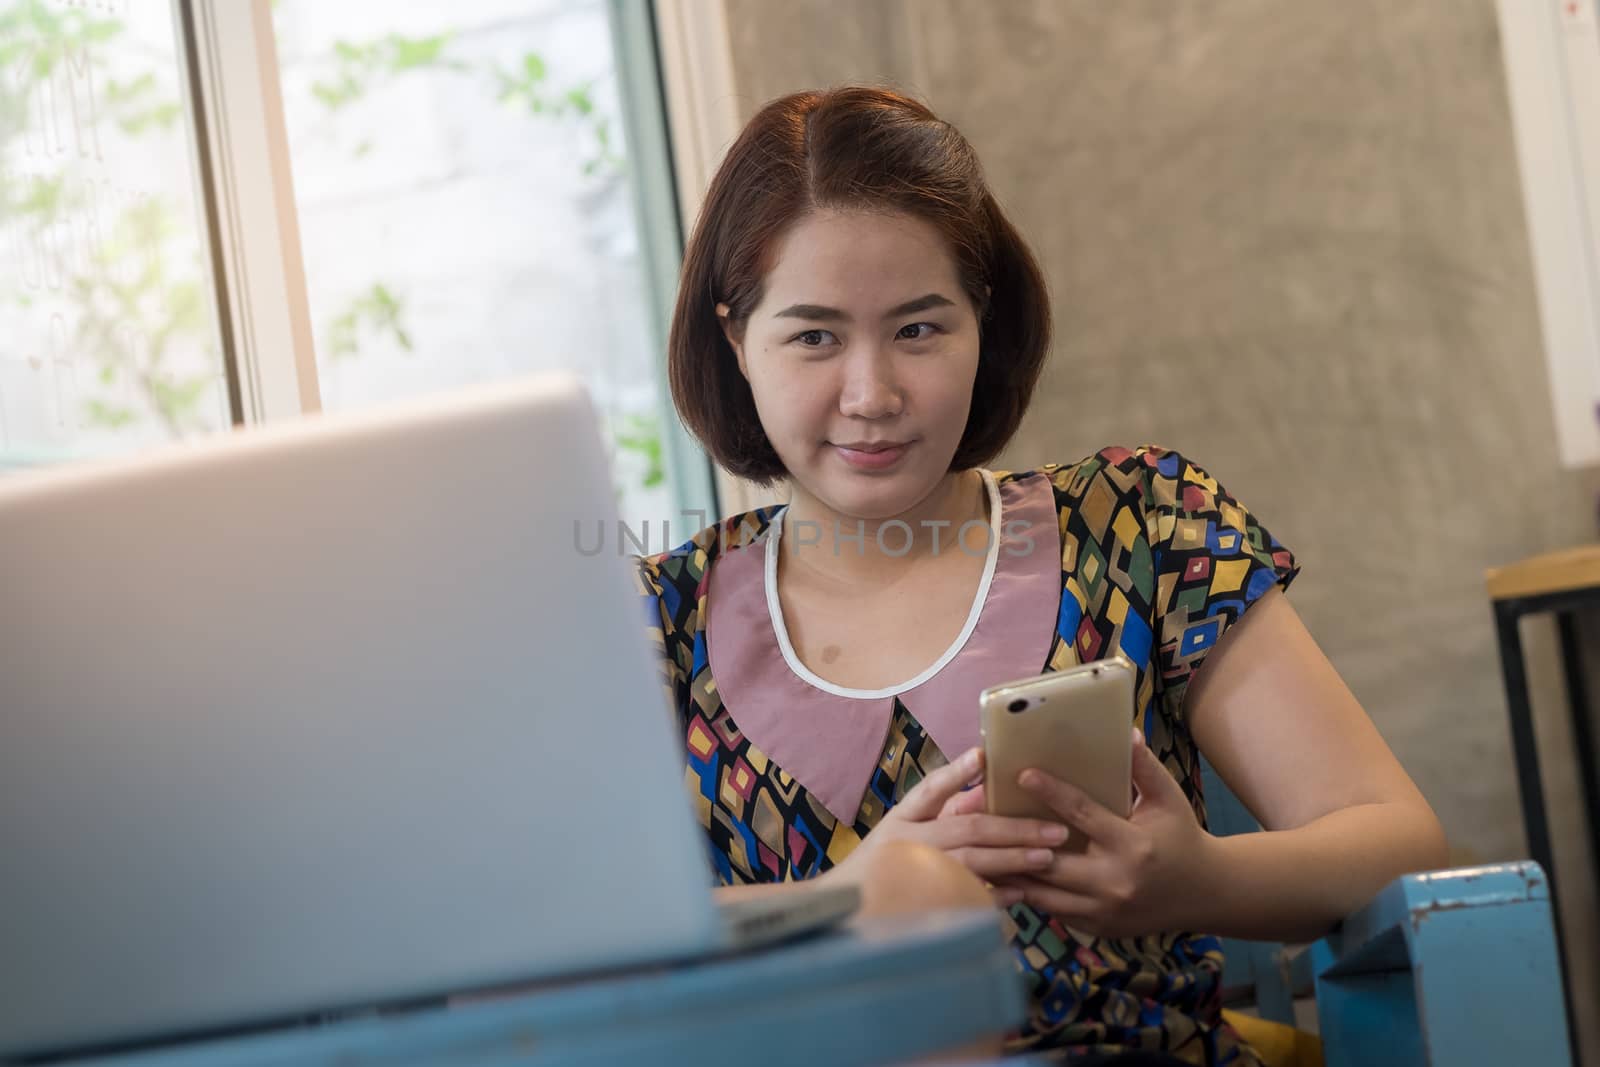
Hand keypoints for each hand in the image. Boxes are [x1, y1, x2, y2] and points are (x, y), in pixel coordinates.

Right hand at [831, 746, 1074, 904]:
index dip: (957, 772)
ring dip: (1012, 858)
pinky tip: (1021, 894)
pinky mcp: (924, 907)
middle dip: (1015, 827)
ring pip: (972, 863)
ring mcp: (916, 876)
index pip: (930, 789)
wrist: (845, 915)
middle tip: (1055, 829)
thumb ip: (944, 810)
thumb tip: (987, 788)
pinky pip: (967, 900)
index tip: (983, 756)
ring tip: (1047, 857)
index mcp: (901, 819)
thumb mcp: (904, 831)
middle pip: (967, 829)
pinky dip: (995, 896)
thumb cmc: (882, 866)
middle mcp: (908, 843)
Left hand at [993, 729, 1219, 937]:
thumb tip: (1125, 731)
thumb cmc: (1181, 836)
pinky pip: (1053, 910)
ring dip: (1012, 873)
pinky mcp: (1097, 929)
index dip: (1050, 792)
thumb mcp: (1168, 798)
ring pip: (1043, 894)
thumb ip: (1144, 767)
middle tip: (982, 819)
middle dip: (1014, 842)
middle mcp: (1115, 883)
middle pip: (1049, 863)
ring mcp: (1104, 912)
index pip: (1082, 815)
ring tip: (979, 850)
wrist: (1205, 893)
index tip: (1022, 774)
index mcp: (1132, 846)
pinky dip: (1029, 893)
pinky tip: (1005, 875)